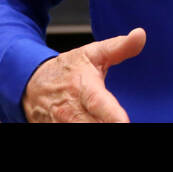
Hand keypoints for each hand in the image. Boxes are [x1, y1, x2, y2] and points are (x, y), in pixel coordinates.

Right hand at [22, 27, 145, 121]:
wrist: (32, 83)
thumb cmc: (67, 69)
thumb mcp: (92, 53)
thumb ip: (119, 47)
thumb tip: (140, 35)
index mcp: (83, 87)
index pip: (98, 103)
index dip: (112, 115)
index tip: (124, 122)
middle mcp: (71, 110)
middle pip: (93, 126)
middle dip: (108, 125)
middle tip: (120, 123)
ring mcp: (61, 125)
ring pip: (80, 132)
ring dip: (99, 129)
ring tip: (111, 123)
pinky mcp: (53, 131)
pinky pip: (72, 136)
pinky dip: (87, 133)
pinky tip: (97, 125)